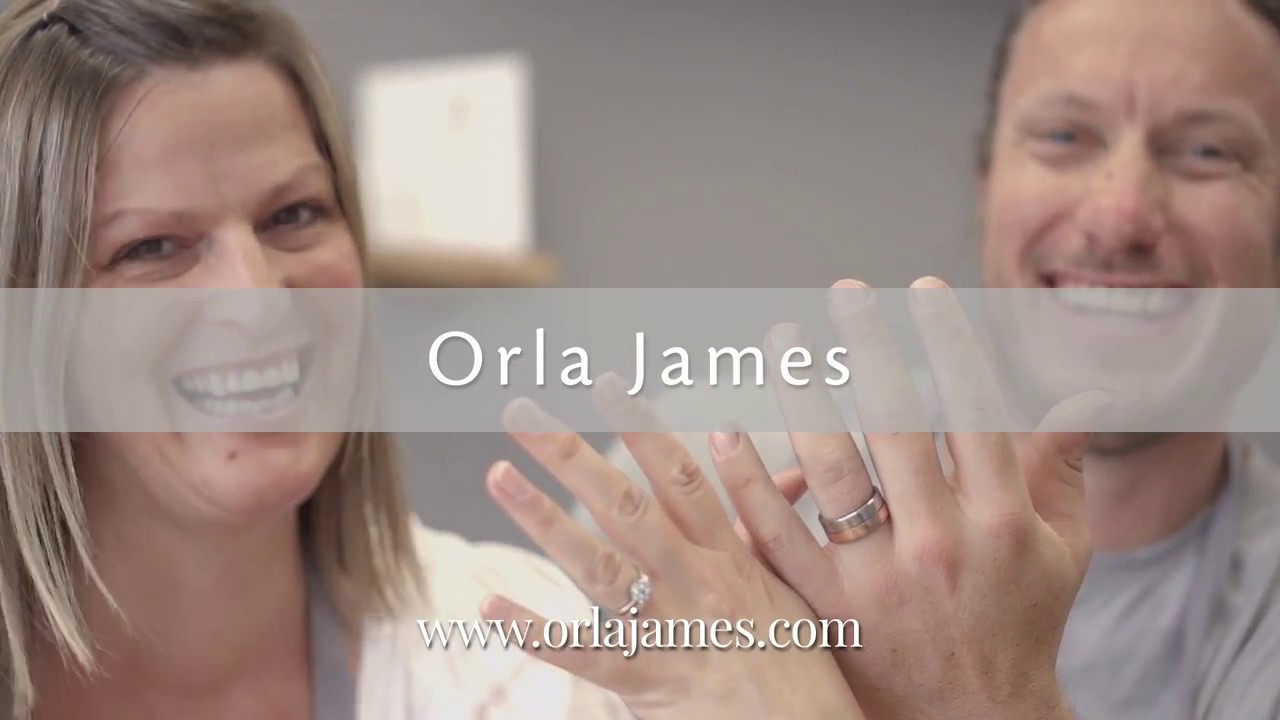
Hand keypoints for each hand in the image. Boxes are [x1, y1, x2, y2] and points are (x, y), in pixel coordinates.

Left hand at [480, 373, 863, 719]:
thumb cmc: (800, 660)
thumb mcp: (791, 582)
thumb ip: (771, 524)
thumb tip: (788, 471)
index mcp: (728, 555)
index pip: (680, 476)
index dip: (642, 427)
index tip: (606, 384)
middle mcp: (695, 581)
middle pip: (627, 506)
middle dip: (571, 456)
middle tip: (522, 413)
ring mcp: (670, 629)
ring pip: (599, 565)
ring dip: (544, 519)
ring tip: (498, 476)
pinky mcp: (649, 680)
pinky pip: (585, 654)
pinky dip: (535, 630)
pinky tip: (488, 605)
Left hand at [720, 276, 1101, 719]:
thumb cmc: (1020, 623)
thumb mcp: (1062, 550)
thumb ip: (1062, 468)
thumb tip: (1084, 395)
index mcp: (1002, 518)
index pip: (971, 407)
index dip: (947, 340)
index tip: (921, 287)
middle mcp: (941, 543)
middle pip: (896, 424)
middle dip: (870, 348)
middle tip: (843, 291)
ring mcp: (878, 579)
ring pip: (830, 471)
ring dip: (804, 397)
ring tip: (784, 340)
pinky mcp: (826, 611)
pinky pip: (776, 536)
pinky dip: (748, 483)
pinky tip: (726, 432)